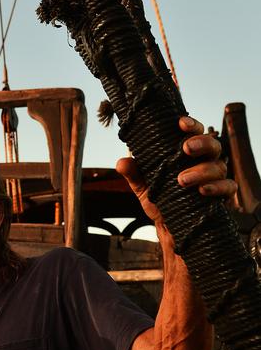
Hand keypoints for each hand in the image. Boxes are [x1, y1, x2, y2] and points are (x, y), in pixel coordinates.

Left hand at [117, 115, 236, 224]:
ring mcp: (214, 177)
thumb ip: (133, 173)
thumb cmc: (159, 198)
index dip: (191, 124)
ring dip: (201, 171)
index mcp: (186, 153)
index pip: (194, 132)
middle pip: (212, 144)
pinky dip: (218, 187)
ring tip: (182, 180)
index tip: (180, 123)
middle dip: (201, 143)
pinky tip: (203, 191)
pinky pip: (228, 187)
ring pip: (218, 166)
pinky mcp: (221, 195)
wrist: (169, 226)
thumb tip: (122, 162)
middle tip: (186, 149)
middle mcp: (204, 161)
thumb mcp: (142, 186)